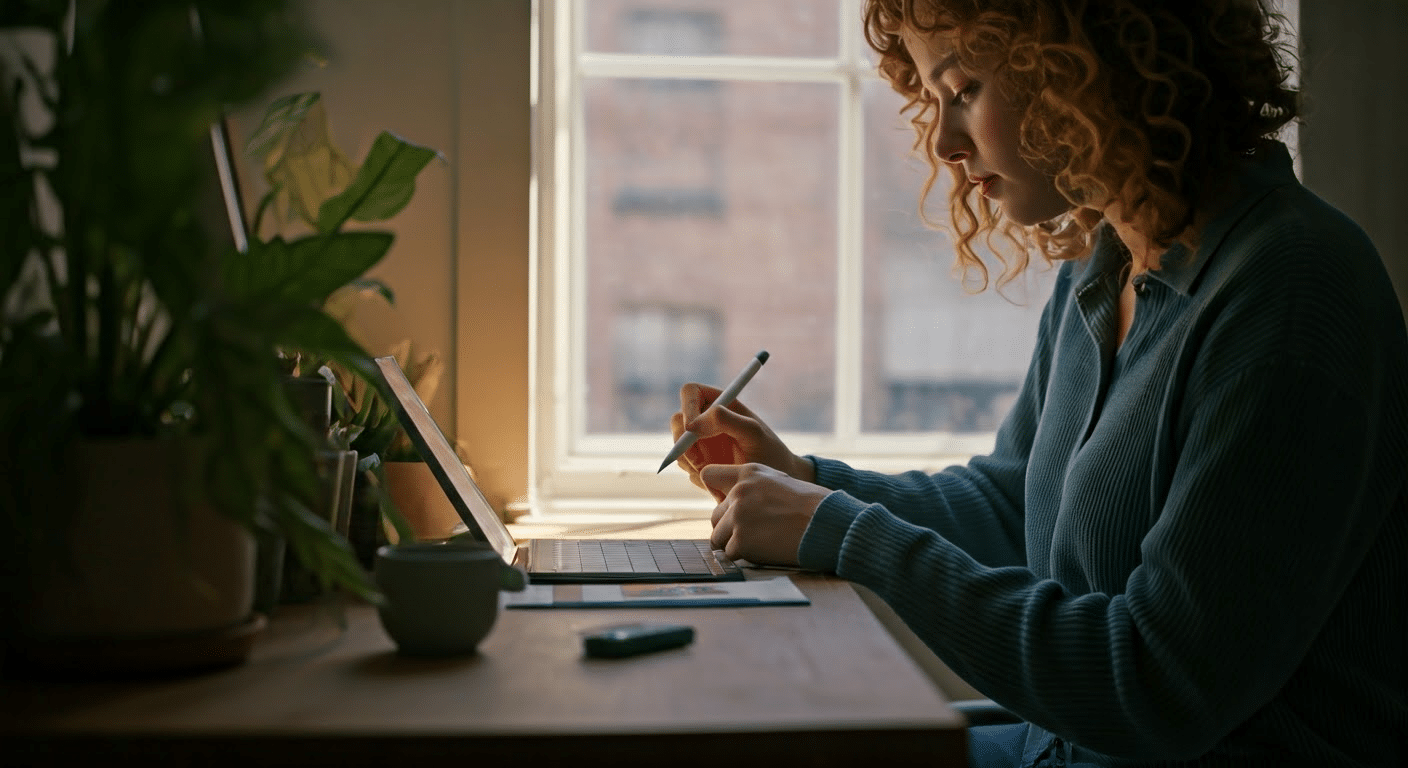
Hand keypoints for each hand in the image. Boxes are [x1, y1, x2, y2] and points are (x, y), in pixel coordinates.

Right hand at [670, 383, 813, 498]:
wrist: (774, 482)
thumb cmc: (769, 452)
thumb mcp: (752, 433)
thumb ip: (725, 421)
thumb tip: (692, 424)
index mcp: (720, 403)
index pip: (690, 392)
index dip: (687, 407)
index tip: (691, 429)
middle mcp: (706, 420)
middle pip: (677, 421)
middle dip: (683, 442)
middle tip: (700, 460)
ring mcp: (700, 442)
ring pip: (679, 448)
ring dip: (693, 461)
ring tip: (722, 471)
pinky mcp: (698, 462)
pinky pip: (685, 467)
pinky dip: (698, 475)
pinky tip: (721, 479)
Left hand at [704, 463, 828, 567]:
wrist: (827, 524)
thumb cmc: (811, 505)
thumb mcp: (779, 481)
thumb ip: (753, 487)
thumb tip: (734, 501)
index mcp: (748, 472)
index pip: (709, 475)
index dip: (716, 491)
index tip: (727, 503)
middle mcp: (738, 492)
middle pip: (715, 515)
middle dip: (729, 526)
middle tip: (755, 532)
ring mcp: (738, 517)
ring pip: (718, 537)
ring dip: (735, 543)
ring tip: (762, 542)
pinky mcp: (741, 542)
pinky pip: (730, 554)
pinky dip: (745, 557)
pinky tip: (766, 550)